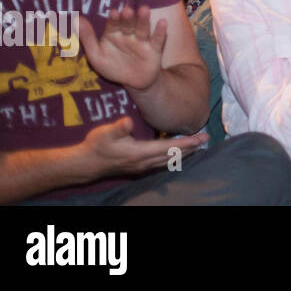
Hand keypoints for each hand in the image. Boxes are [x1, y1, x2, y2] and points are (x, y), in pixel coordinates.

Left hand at [77, 6, 166, 92]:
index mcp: (114, 34)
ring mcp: (142, 41)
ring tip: (144, 9)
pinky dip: (160, 31)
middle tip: (127, 10)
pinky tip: (163, 22)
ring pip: (143, 29)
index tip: (113, 13)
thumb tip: (75, 19)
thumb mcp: (96, 55)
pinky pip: (157, 40)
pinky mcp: (154, 49)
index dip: (114, 19)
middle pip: (129, 24)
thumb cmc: (113, 66)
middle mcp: (129, 34)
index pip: (113, 24)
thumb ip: (87, 38)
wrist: (134, 82)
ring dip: (144, 20)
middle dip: (128, 18)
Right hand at [78, 117, 207, 181]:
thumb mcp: (105, 133)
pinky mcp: (138, 167)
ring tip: (197, 145)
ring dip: (184, 153)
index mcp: (140, 153)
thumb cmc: (96, 145)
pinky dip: (174, 157)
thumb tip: (128, 122)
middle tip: (206, 139)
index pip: (170, 148)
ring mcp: (142, 167)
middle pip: (173, 156)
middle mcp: (144, 162)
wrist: (85, 164)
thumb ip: (118, 128)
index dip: (187, 142)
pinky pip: (162, 163)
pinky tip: (178, 152)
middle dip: (191, 148)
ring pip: (169, 161)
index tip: (202, 138)